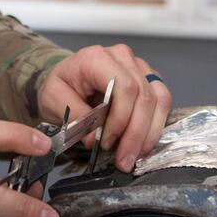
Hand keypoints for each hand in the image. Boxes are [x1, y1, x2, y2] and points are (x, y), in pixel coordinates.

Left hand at [39, 43, 171, 173]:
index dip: (121, 118)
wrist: (67, 78)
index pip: (123, 86)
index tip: (107, 142)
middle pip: (143, 95)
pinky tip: (142, 143)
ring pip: (159, 99)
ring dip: (148, 133)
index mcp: (97, 58)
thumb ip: (74, 116)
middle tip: (124, 159)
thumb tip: (93, 138)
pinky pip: (162, 102)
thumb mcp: (53, 99)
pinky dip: (154, 126)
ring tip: (134, 155)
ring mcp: (139, 66)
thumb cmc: (62, 85)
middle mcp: (123, 57)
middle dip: (135, 133)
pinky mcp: (149, 79)